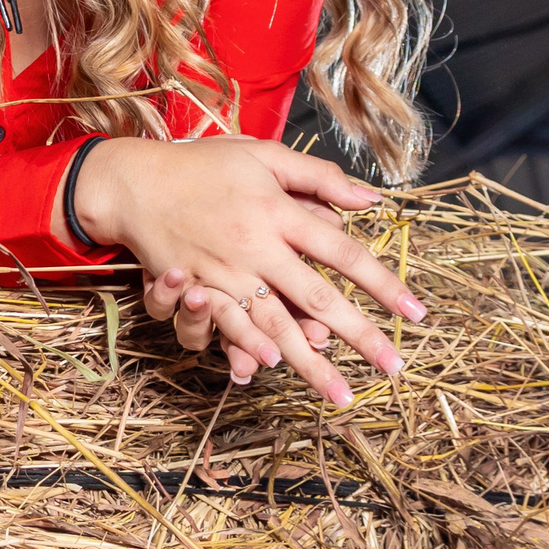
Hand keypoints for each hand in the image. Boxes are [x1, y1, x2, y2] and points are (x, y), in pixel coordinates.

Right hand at [65, 136, 426, 404]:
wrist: (133, 181)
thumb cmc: (201, 165)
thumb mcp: (260, 154)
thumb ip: (315, 175)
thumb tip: (369, 198)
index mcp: (277, 211)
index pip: (342, 251)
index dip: (381, 282)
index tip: (415, 312)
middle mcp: (256, 245)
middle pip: (317, 297)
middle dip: (359, 335)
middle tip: (394, 367)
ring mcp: (225, 272)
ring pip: (277, 324)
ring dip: (311, 362)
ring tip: (343, 394)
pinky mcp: (198, 288)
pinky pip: (229, 326)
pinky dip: (249, 348)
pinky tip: (271, 372)